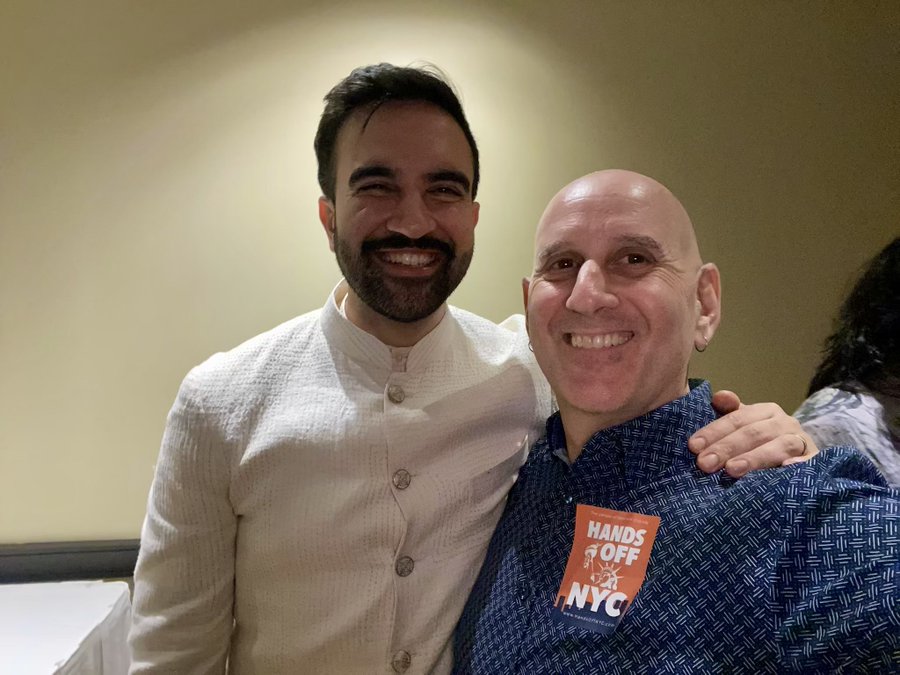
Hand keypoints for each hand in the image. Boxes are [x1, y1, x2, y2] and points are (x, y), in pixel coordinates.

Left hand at [689, 390, 818, 476]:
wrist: (801, 458)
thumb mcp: (745, 427)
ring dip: (755, 458)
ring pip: (778, 445)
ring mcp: (801, 441)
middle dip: (726, 448)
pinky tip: (785, 469)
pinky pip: (808, 461)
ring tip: (732, 470)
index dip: (714, 431)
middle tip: (705, 464)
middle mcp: (784, 422)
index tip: (694, 446)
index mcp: (765, 411)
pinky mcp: (815, 460)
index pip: (736, 419)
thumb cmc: (763, 443)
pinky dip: (799, 464)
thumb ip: (729, 412)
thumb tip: (718, 396)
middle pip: (753, 433)